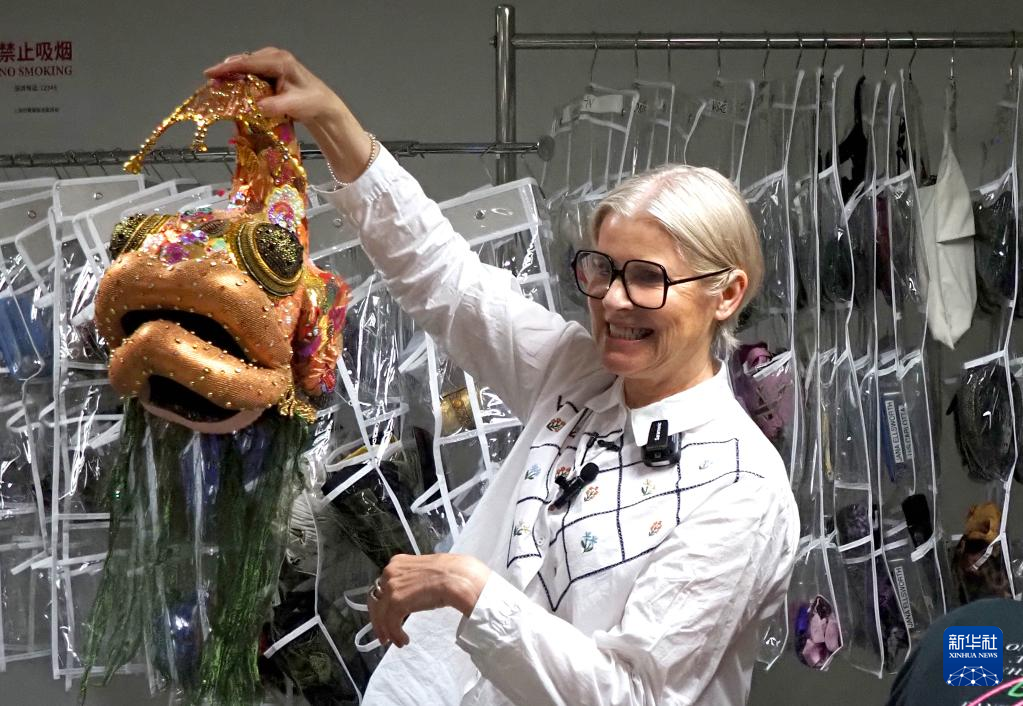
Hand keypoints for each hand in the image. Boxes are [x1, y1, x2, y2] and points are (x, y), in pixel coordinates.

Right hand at [203, 47, 372, 181]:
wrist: (323, 105)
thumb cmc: (311, 103)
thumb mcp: (295, 106)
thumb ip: (276, 106)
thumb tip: (258, 107)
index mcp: (280, 62)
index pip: (249, 63)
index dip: (227, 68)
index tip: (210, 74)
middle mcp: (274, 57)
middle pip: (244, 61)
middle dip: (226, 72)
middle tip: (211, 84)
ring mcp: (272, 62)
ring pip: (246, 66)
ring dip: (232, 75)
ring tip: (218, 87)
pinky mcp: (270, 69)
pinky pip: (251, 71)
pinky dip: (240, 78)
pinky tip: (232, 88)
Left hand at [368, 553, 490, 647]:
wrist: (460, 577)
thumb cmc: (452, 575)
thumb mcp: (426, 573)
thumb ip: (414, 580)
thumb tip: (411, 593)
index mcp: (398, 563)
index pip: (381, 586)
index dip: (382, 605)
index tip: (386, 618)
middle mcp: (391, 571)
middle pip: (376, 600)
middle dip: (379, 620)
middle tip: (385, 635)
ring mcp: (392, 586)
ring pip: (381, 614)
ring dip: (388, 630)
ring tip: (397, 641)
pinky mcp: (397, 601)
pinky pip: (390, 622)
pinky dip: (395, 634)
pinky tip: (404, 640)